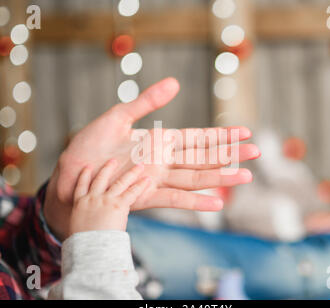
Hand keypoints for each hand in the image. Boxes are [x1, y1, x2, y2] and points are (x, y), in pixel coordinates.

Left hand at [44, 78, 259, 239]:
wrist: (71, 173)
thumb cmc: (91, 145)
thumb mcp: (119, 117)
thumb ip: (147, 102)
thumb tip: (175, 83)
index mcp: (159, 142)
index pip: (198, 137)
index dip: (221, 135)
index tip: (246, 131)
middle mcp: (163, 161)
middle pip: (204, 157)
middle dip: (230, 154)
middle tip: (258, 152)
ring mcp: (156, 179)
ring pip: (195, 178)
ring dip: (220, 177)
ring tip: (246, 176)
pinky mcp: (144, 195)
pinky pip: (174, 200)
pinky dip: (195, 202)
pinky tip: (216, 203)